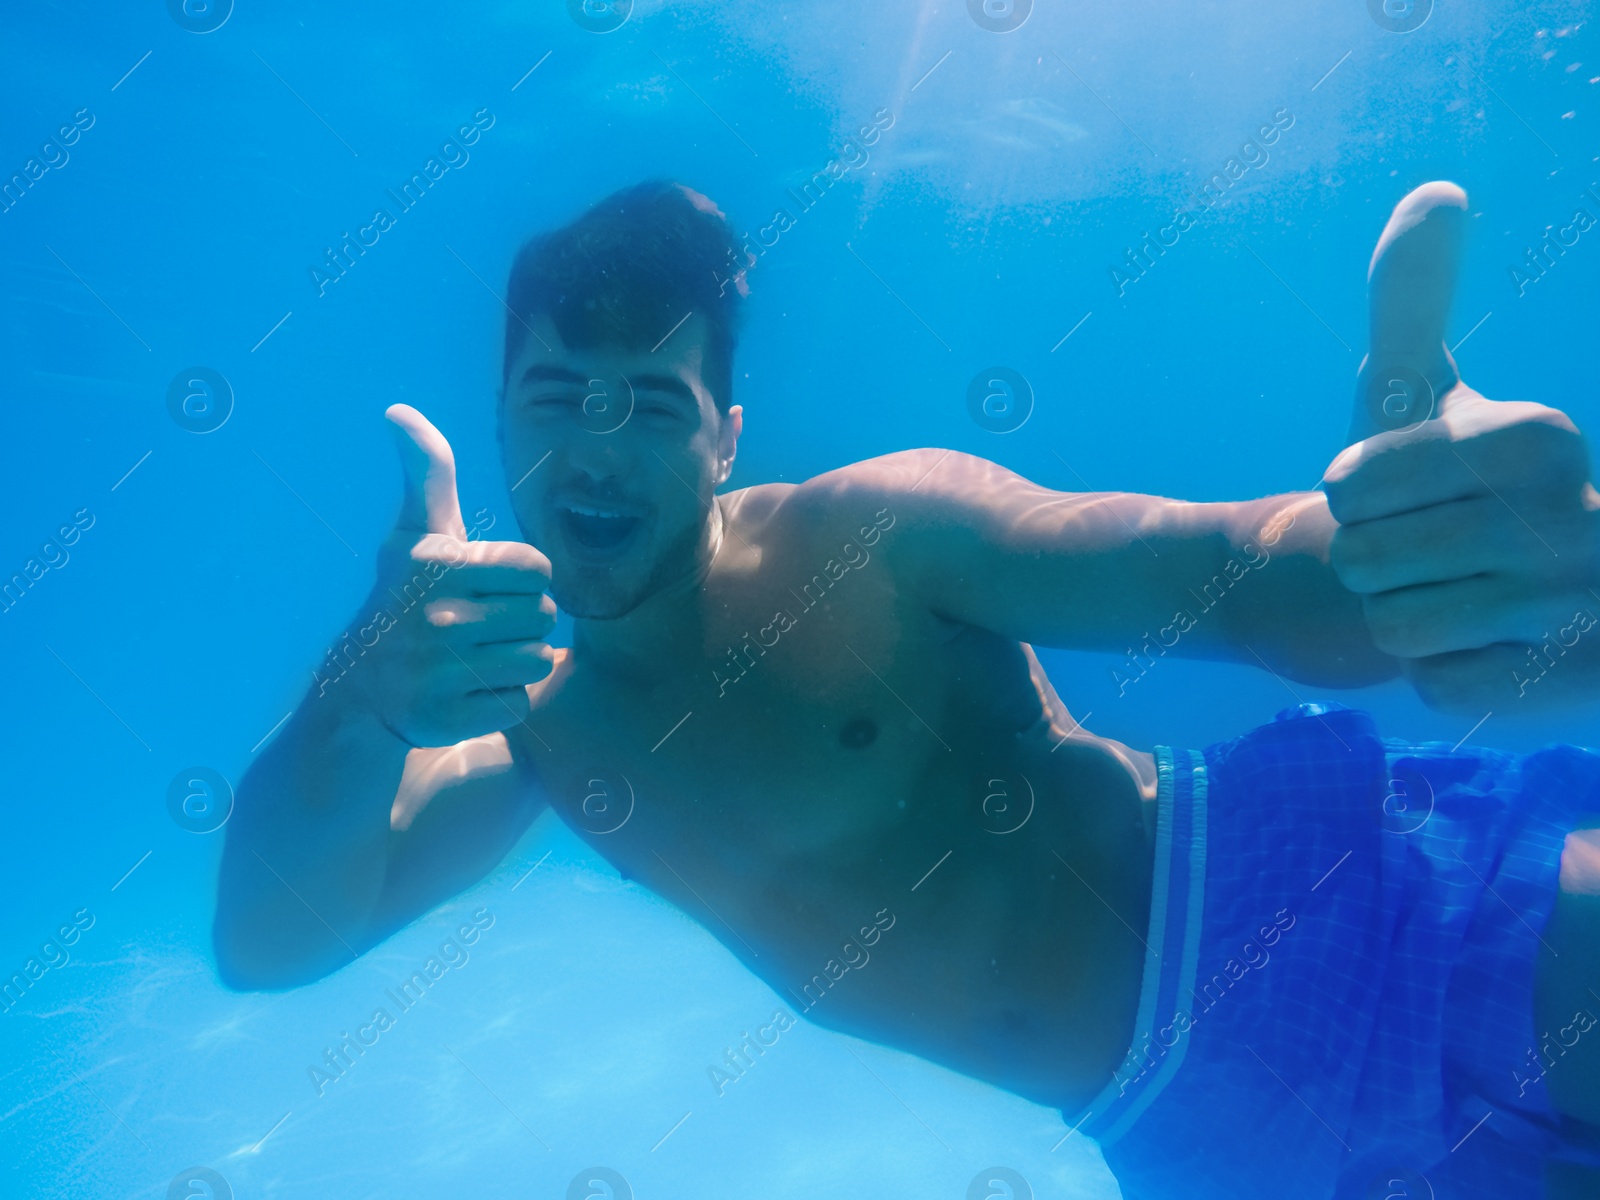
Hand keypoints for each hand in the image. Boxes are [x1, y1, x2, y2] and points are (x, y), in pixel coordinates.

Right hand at [340, 404, 556, 746]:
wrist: (360, 690)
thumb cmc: (404, 599)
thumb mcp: (415, 534)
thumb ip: (426, 471)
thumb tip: (398, 410)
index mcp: (436, 564)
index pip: (539, 567)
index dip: (525, 578)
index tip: (487, 586)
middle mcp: (434, 616)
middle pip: (544, 616)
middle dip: (523, 621)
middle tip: (480, 626)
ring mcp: (438, 672)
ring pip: (538, 660)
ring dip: (517, 661)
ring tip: (476, 657)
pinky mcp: (444, 719)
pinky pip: (520, 704)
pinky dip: (503, 701)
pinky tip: (468, 692)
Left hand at [1324, 182, 1599, 712]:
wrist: (1545, 601)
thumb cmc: (1460, 486)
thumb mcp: (1431, 393)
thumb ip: (1412, 302)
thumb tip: (1435, 190)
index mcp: (1533, 438)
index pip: (1352, 489)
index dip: (1355, 501)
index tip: (1399, 496)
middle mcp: (1572, 518)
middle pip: (1365, 564)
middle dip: (1376, 567)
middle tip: (1430, 554)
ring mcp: (1578, 609)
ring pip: (1396, 631)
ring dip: (1405, 622)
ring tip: (1457, 597)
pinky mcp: (1571, 688)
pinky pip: (1435, 689)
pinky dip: (1441, 675)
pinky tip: (1487, 648)